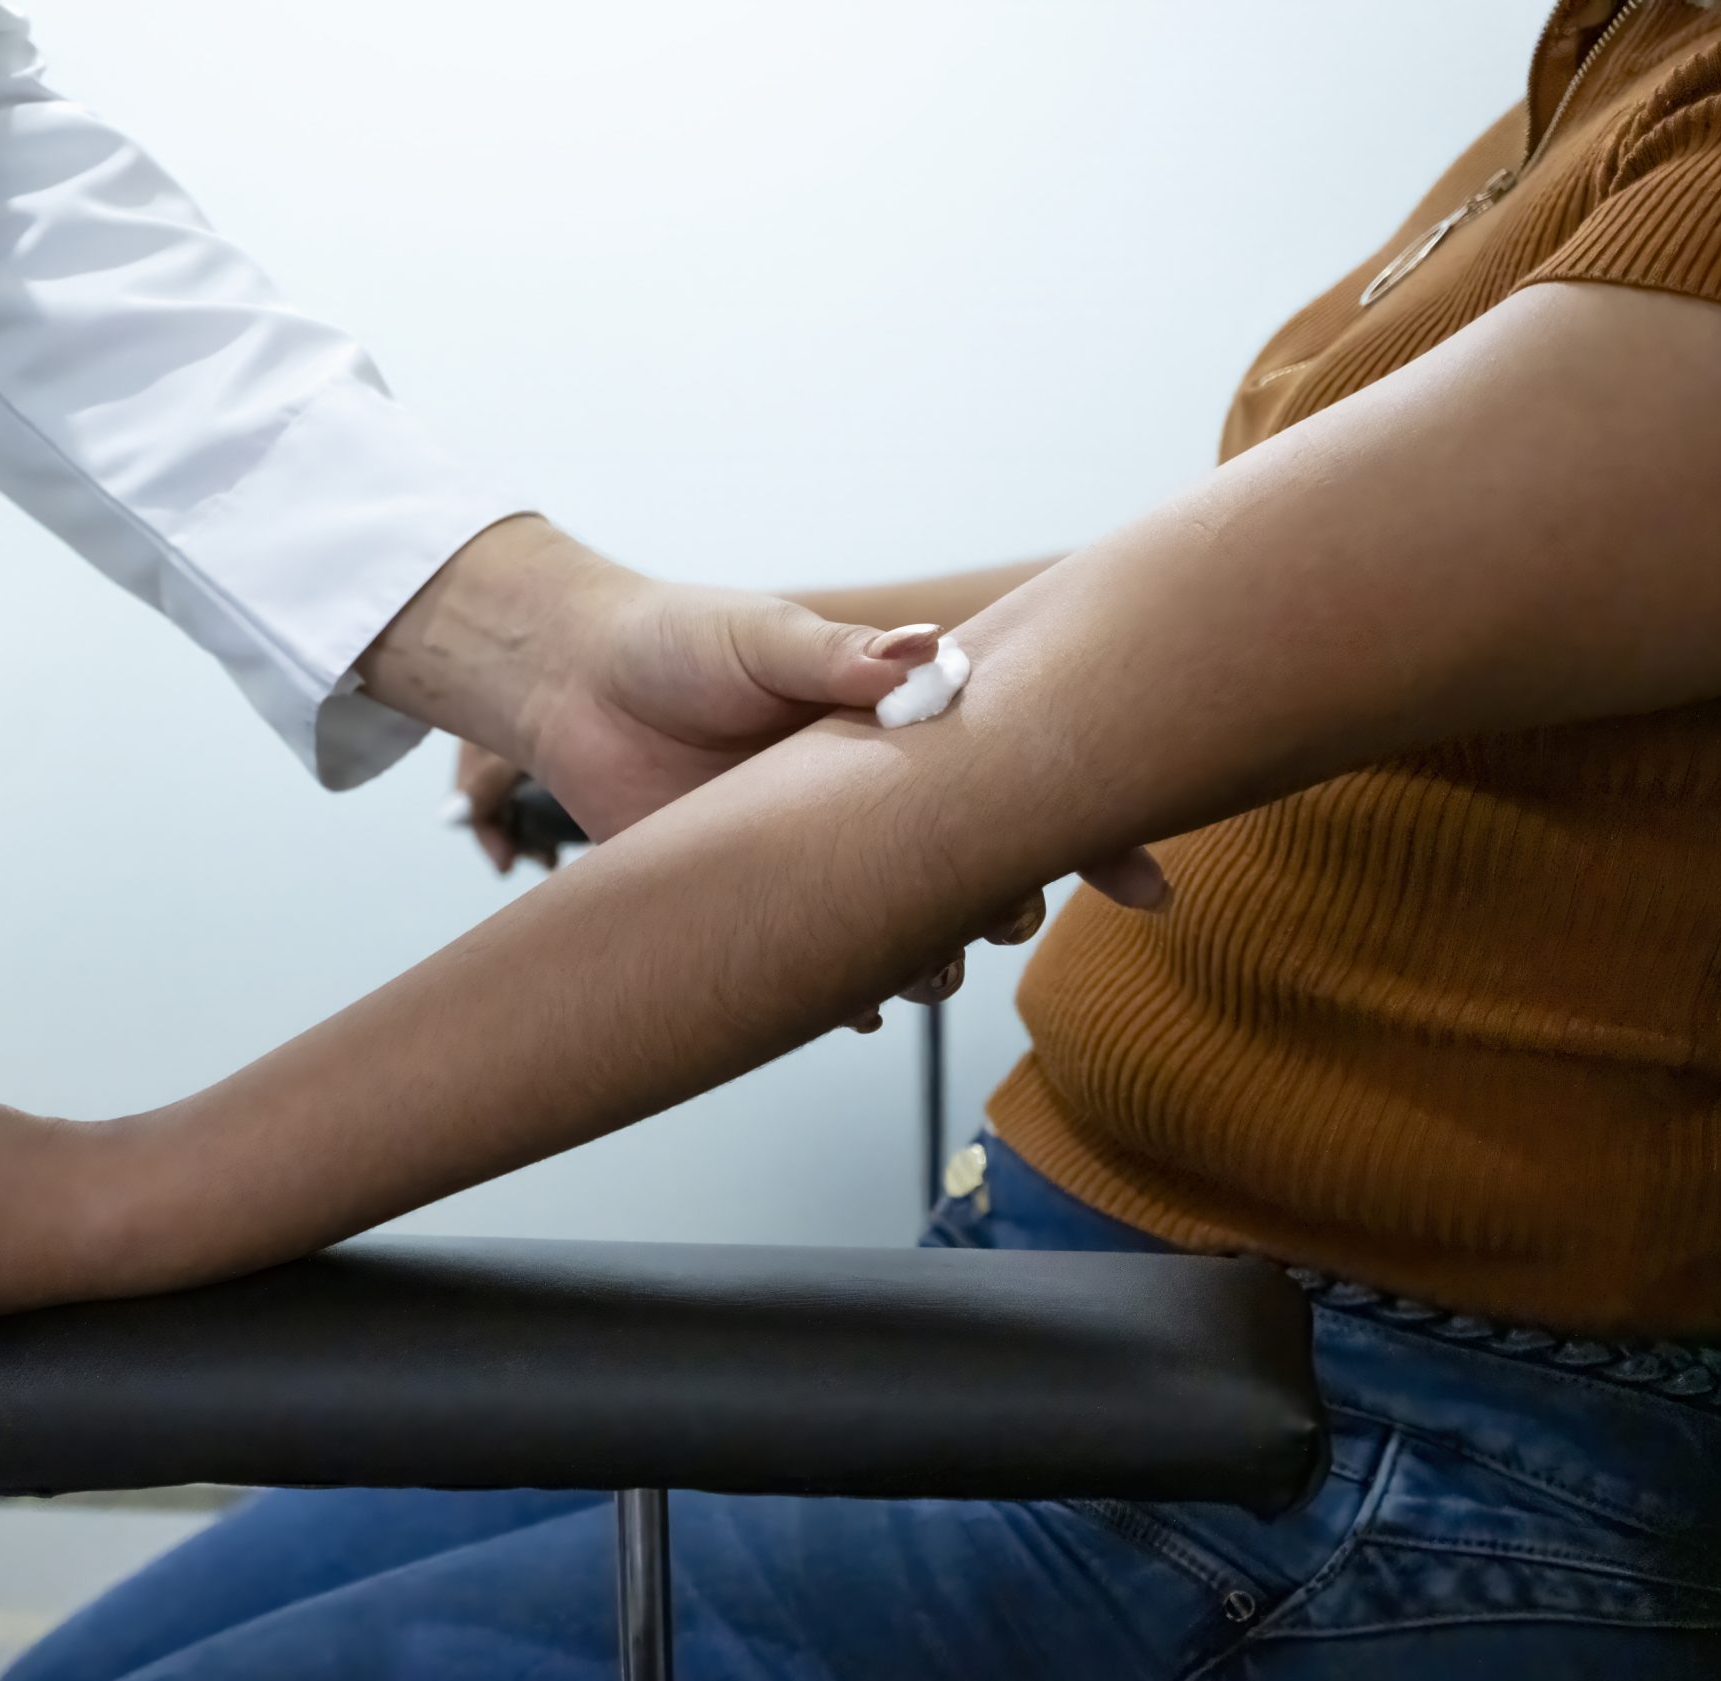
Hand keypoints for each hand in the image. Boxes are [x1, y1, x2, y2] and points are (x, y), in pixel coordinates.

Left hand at [371, 518, 1166, 1027]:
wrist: (574, 687)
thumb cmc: (681, 644)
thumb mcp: (763, 636)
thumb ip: (840, 657)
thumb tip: (921, 655)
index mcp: (909, 732)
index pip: (1026, 779)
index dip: (1094, 831)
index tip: (1146, 883)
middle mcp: (886, 807)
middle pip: (992, 875)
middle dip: (1013, 905)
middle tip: (998, 908)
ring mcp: (830, 866)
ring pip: (923, 941)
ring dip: (938, 963)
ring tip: (928, 964)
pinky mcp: (765, 912)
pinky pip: (830, 981)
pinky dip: (849, 1000)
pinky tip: (851, 1005)